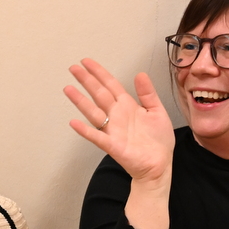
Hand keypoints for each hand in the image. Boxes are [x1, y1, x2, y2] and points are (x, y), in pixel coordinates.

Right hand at [64, 59, 174, 184]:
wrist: (159, 165)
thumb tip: (140, 74)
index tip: (86, 62)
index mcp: (128, 105)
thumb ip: (148, 94)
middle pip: (99, 94)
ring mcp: (113, 130)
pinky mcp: (113, 145)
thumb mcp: (157, 111)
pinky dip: (86, 130)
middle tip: (73, 68)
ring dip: (80, 101)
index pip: (110, 85)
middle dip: (86, 81)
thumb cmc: (158, 141)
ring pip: (94, 112)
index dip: (99, 73)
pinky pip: (97, 136)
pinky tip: (75, 123)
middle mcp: (117, 115)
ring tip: (68, 89)